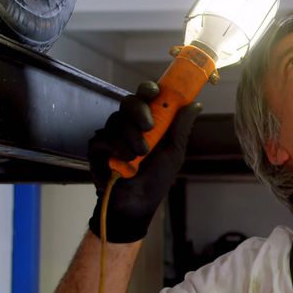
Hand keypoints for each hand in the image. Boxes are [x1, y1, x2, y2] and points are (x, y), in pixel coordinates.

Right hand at [87, 81, 202, 242]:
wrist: (137, 203)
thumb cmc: (156, 177)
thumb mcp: (174, 152)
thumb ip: (181, 127)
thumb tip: (195, 104)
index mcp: (149, 121)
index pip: (146, 96)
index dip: (149, 89)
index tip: (156, 93)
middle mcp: (129, 124)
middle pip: (129, 101)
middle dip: (140, 110)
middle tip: (149, 126)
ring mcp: (112, 134)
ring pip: (118, 119)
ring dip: (133, 138)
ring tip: (141, 156)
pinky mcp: (97, 147)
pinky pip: (104, 137)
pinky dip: (118, 148)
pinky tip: (126, 161)